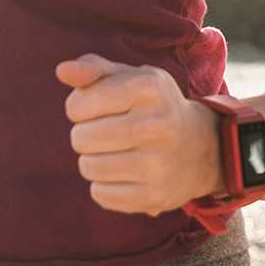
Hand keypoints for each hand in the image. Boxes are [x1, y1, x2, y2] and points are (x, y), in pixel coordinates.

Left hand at [58, 55, 223, 216]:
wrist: (202, 146)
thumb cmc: (153, 106)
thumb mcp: (131, 78)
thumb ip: (93, 70)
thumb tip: (62, 70)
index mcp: (148, 87)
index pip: (78, 105)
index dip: (78, 107)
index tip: (95, 108)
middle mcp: (157, 124)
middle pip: (81, 138)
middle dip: (84, 135)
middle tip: (105, 132)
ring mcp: (158, 163)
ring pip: (88, 167)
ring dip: (92, 160)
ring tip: (113, 152)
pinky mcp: (155, 196)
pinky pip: (101, 194)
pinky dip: (103, 185)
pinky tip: (123, 173)